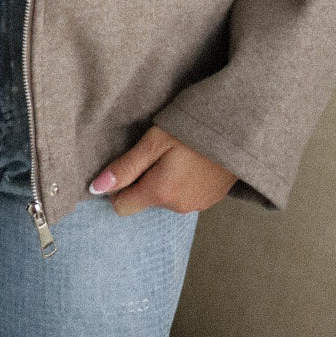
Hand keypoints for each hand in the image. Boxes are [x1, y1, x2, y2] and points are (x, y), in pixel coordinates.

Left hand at [89, 126, 236, 214]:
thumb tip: (95, 188)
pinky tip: (191, 159)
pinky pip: (184, 195)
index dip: (118, 186)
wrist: (241, 129)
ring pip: (164, 197)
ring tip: (176, 151)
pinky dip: (181, 180)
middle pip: (144, 200)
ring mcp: (197, 206)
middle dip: (143, 179)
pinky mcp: (210, 200)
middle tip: (155, 150)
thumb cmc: (194, 129)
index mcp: (161, 193)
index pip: (122, 207)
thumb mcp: (155, 141)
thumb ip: (125, 167)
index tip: (128, 162)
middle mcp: (178, 207)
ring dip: (163, 179)